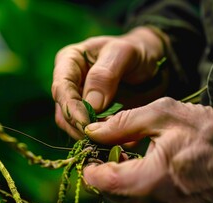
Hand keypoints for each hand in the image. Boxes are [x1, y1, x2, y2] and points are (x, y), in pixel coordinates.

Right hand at [52, 27, 167, 138]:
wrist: (151, 62)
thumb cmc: (136, 51)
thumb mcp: (124, 53)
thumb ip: (105, 75)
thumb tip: (91, 105)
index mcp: (69, 61)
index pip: (61, 88)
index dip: (71, 108)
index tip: (87, 124)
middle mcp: (69, 84)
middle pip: (63, 111)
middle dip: (80, 126)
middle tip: (103, 137)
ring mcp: (79, 102)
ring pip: (73, 127)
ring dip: (90, 136)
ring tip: (113, 139)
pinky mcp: (92, 117)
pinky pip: (91, 133)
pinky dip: (102, 140)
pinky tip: (119, 141)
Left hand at [83, 97, 212, 202]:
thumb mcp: (169, 115)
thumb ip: (124, 122)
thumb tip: (94, 131)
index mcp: (149, 182)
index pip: (99, 180)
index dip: (90, 162)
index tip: (95, 147)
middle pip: (110, 192)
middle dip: (107, 168)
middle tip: (120, 145)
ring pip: (126, 202)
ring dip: (124, 178)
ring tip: (141, 155)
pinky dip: (141, 190)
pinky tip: (156, 170)